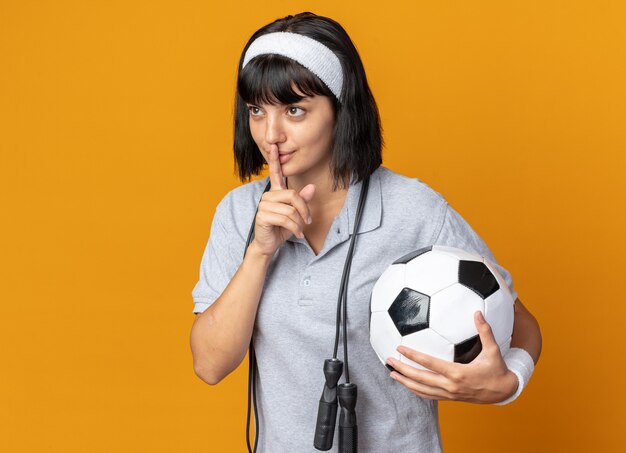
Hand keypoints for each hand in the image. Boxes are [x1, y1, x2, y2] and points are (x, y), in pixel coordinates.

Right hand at [252, 144, 315, 256]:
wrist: (269, 244)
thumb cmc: (281, 228)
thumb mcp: (296, 214)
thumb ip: (303, 200)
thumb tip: (312, 187)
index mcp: (275, 192)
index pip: (275, 173)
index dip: (275, 160)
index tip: (274, 146)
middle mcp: (268, 196)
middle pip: (292, 195)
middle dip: (304, 209)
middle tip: (308, 221)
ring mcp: (264, 205)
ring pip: (290, 209)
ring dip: (299, 222)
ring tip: (301, 230)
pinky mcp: (262, 216)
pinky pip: (285, 219)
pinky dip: (295, 228)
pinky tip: (297, 234)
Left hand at [386, 311, 518, 403]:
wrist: (503, 392)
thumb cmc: (497, 369)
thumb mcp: (493, 350)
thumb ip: (485, 331)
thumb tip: (478, 313)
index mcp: (458, 373)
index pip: (430, 364)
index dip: (413, 356)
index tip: (400, 348)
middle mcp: (450, 386)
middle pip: (420, 378)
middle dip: (402, 369)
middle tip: (388, 360)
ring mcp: (449, 394)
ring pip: (421, 390)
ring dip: (405, 381)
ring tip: (391, 373)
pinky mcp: (449, 398)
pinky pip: (428, 395)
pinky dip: (415, 390)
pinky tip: (407, 383)